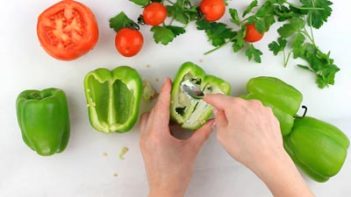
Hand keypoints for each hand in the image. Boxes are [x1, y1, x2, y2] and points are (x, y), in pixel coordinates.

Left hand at [140, 78, 213, 196]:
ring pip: (148, 118)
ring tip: (170, 106)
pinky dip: (155, 119)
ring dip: (157, 110)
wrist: (165, 190)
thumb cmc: (177, 172)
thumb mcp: (191, 150)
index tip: (167, 80)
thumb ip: (202, 134)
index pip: (161, 108)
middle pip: (153, 111)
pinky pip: (147, 126)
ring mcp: (144, 141)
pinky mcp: (145, 146)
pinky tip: (167, 122)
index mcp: (157, 134)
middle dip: (162, 100)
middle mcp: (147, 135)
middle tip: (173, 92)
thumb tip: (212, 122)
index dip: (165, 93)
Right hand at [204, 94, 312, 196]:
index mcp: (235, 106)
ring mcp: (262, 109)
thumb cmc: (246, 149)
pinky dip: (252, 120)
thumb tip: (220, 112)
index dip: (210, 98)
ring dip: (242, 115)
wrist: (269, 158)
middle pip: (234, 103)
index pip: (218, 98)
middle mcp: (250, 103)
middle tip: (226, 125)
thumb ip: (218, 119)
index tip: (207, 98)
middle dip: (228, 111)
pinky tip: (252, 133)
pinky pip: (257, 114)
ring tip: (242, 133)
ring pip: (246, 108)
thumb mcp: (222, 135)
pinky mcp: (271, 116)